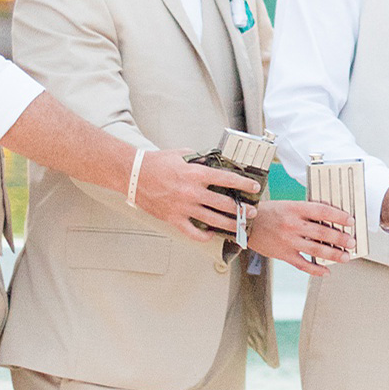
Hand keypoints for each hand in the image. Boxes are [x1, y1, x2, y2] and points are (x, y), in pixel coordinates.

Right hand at [136, 152, 261, 237]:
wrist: (134, 175)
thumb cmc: (156, 163)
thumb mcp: (182, 154)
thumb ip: (199, 159)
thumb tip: (213, 162)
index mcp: (196, 174)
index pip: (227, 179)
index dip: (244, 184)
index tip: (254, 187)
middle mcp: (192, 192)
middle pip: (225, 204)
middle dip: (242, 209)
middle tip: (252, 211)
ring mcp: (183, 207)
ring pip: (213, 220)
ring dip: (230, 224)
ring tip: (240, 227)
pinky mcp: (174, 219)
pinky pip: (193, 232)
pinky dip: (205, 235)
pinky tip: (212, 233)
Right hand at [248, 197, 355, 272]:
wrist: (245, 223)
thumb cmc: (268, 213)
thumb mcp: (288, 205)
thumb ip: (306, 211)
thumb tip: (329, 219)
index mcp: (295, 209)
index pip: (322, 211)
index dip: (338, 216)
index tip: (350, 220)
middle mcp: (292, 225)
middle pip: (322, 232)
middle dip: (340, 238)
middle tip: (351, 241)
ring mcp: (288, 241)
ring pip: (316, 249)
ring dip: (333, 254)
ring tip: (345, 256)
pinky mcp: (283, 254)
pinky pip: (302, 264)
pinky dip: (315, 269)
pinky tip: (326, 271)